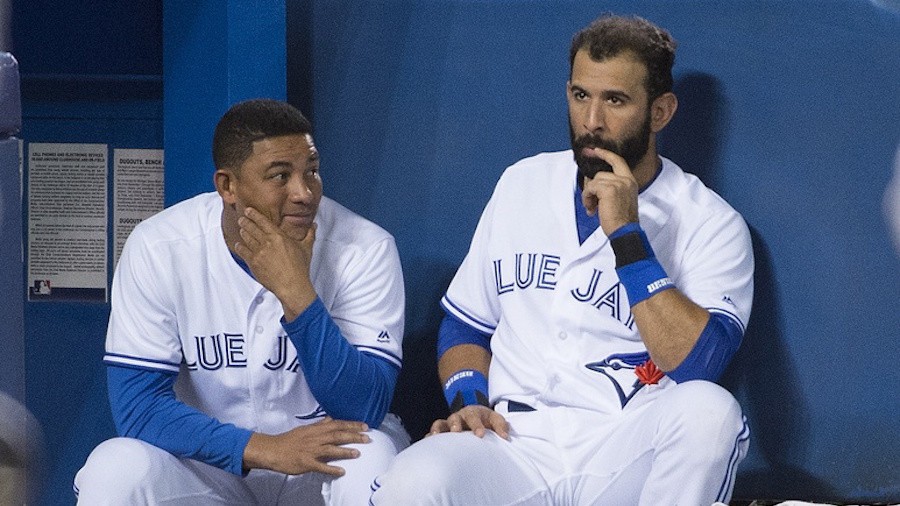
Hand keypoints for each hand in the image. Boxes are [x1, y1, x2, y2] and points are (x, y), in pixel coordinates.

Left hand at [233, 207, 316, 319]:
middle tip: (241, 219)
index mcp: (279, 236)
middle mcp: (267, 242)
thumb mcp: (306, 248)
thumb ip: (309, 234)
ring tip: (241, 230)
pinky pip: (242, 252)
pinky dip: (239, 247)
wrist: (292, 285)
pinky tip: (238, 245)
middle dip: (245, 222)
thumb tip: (314, 225)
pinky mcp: (253, 263)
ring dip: (243, 232)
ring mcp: (258, 252)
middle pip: (251, 228)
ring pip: (246, 238)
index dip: (254, 214)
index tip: (248, 210)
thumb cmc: (300, 268)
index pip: (263, 221)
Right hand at [243, 417, 370, 475]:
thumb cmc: (289, 440)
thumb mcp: (305, 428)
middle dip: (353, 436)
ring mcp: (311, 450)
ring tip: (358, 453)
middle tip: (368, 438)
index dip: (352, 425)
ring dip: (345, 451)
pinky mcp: (306, 463)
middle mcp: (315, 438)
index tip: (365, 426)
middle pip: (337, 435)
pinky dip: (331, 469)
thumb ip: (319, 424)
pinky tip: (341, 471)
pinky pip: (321, 466)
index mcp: (316, 429)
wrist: (273, 450)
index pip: (337, 424)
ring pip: (331, 449)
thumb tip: (330, 419)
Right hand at [428, 405, 509, 439]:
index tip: (480, 434)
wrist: (474, 417)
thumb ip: (501, 426)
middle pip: (454, 418)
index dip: (476, 425)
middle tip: (456, 431)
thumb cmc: (485, 420)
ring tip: (435, 436)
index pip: (474, 417)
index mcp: (472, 413)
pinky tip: (426, 445)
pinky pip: (432, 434)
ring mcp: (448, 425)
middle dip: (455, 424)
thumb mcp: (495, 419)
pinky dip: (428, 438)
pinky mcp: (441, 433)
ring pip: (440, 424)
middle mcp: (458, 418)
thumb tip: (505, 437)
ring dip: (438, 429)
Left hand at [580, 148, 639, 235]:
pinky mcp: (608, 189)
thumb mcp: (620, 199)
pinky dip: (587, 198)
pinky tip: (591, 209)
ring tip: (591, 207)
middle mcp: (625, 180)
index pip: (618, 161)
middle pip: (600, 174)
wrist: (625, 230)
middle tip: (589, 200)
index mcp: (630, 181)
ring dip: (588, 195)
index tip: (595, 150)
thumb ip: (612, 187)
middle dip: (591, 186)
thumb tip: (593, 182)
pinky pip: (590, 188)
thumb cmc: (622, 220)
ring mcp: (618, 183)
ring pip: (593, 181)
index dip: (605, 154)